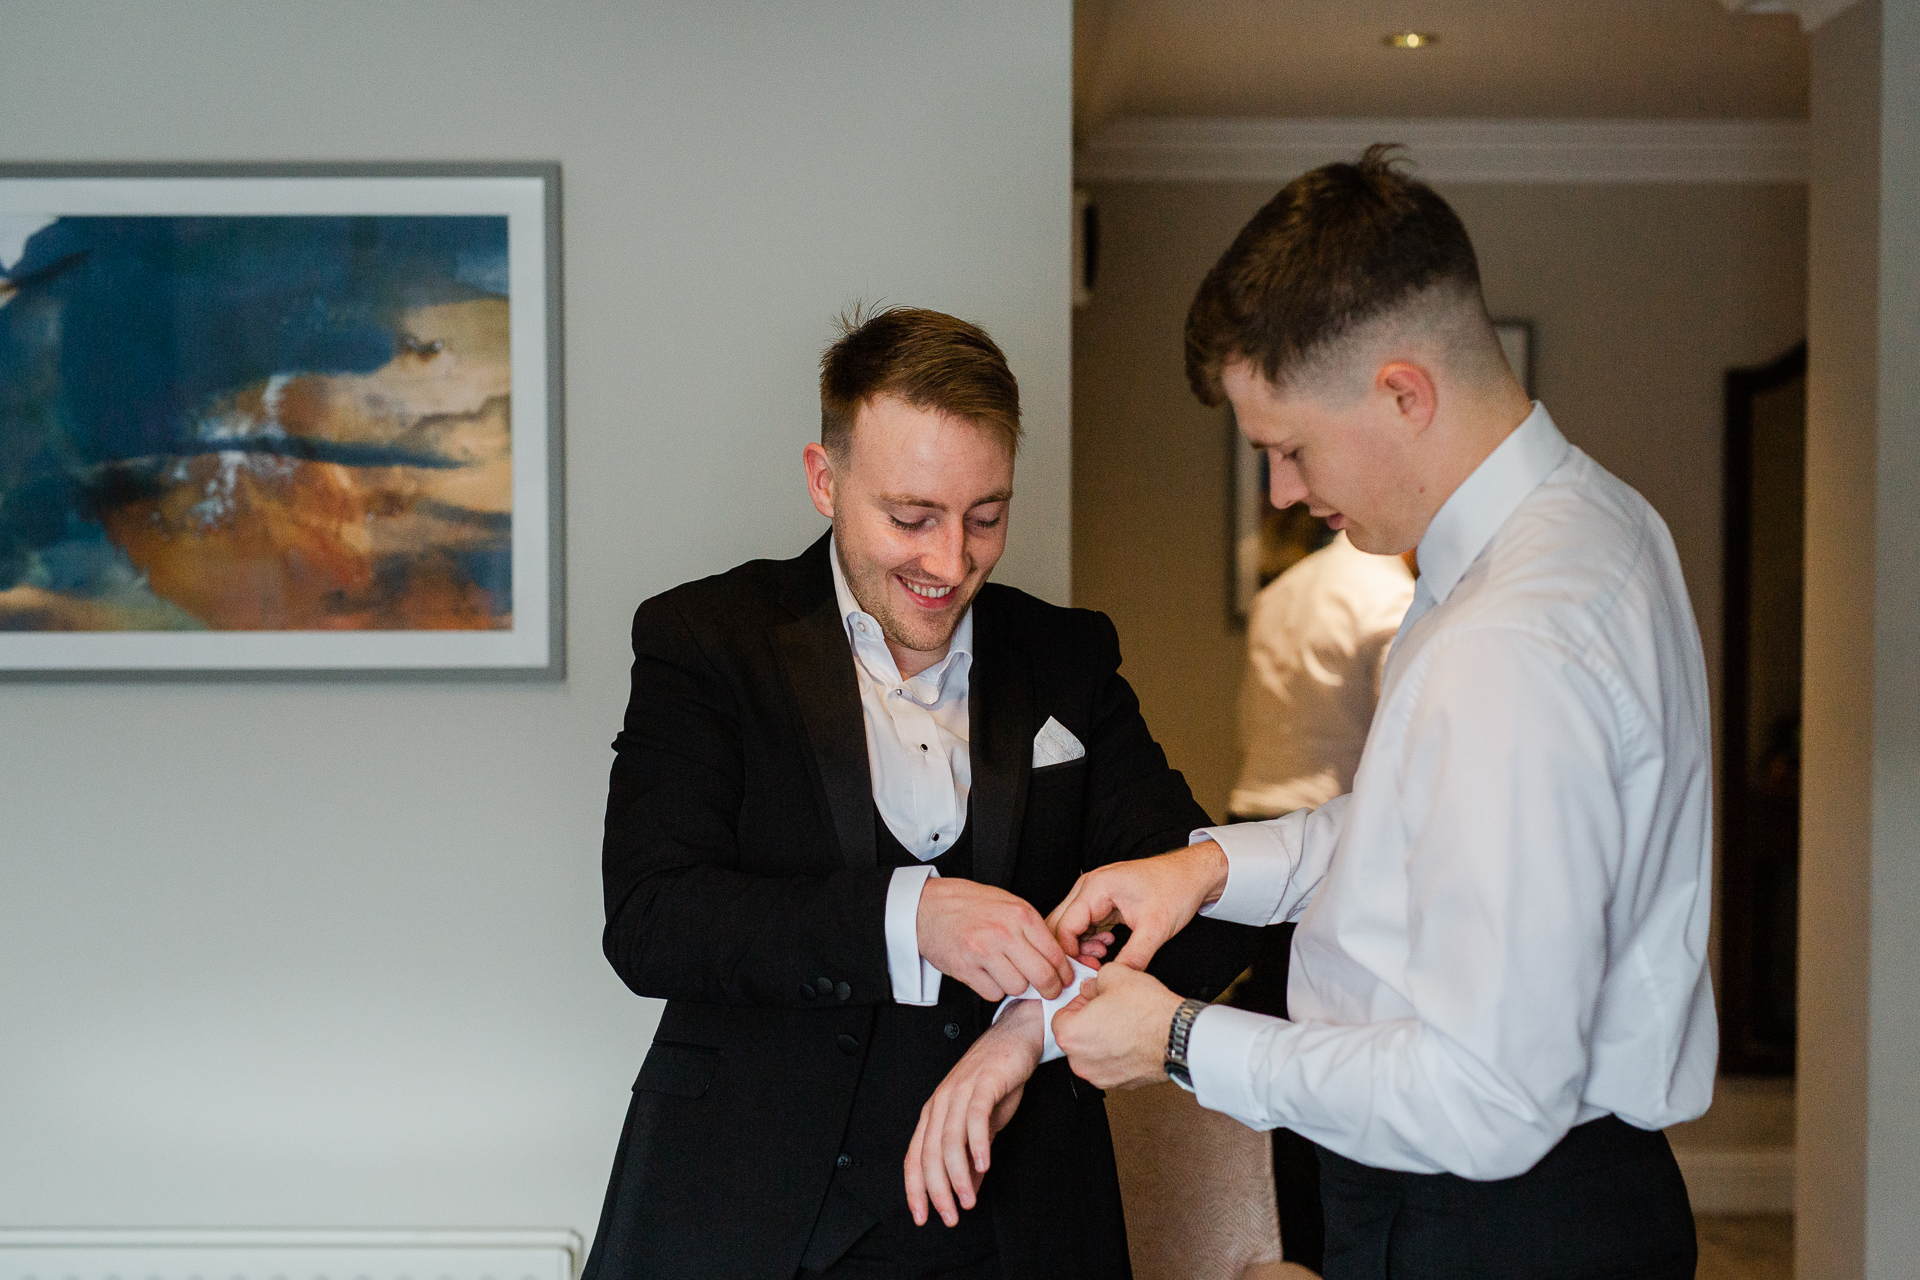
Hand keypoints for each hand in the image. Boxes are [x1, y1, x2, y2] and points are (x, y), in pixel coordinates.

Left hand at [905, 1000, 1042, 1226]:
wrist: (1016, 1038)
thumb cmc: (996, 1080)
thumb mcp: (981, 1124)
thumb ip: (971, 1155)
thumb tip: (966, 1188)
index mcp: (934, 1113)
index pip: (915, 1156)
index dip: (916, 1189)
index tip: (923, 1217)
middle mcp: (941, 1102)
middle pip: (930, 1153)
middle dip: (937, 1190)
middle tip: (951, 1215)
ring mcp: (960, 1091)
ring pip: (949, 1139)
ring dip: (957, 1175)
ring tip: (967, 1199)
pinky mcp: (983, 1083)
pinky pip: (975, 1117)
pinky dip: (978, 1144)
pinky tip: (984, 1164)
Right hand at [919, 877, 1075, 1000]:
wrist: (928, 907)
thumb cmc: (968, 903)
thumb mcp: (1008, 903)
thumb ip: (1032, 928)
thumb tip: (1057, 956)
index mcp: (1020, 914)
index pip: (1055, 953)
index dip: (1065, 972)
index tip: (1066, 979)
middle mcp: (1004, 933)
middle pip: (1042, 976)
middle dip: (1050, 989)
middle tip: (1050, 991)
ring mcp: (984, 952)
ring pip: (1018, 988)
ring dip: (1017, 986)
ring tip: (1010, 974)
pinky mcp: (966, 968)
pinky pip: (993, 993)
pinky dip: (994, 989)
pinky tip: (990, 976)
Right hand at [1047, 840, 1228, 970]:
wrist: (1191, 875)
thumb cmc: (1175, 890)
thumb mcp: (1156, 929)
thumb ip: (1134, 956)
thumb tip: (1115, 979)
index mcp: (1096, 887)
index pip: (1064, 926)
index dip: (1069, 954)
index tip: (1084, 974)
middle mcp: (1088, 886)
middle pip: (1059, 924)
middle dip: (1070, 951)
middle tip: (1090, 970)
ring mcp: (1092, 892)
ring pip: (1069, 925)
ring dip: (1079, 947)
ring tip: (1102, 958)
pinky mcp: (1100, 901)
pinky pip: (1082, 924)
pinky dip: (1089, 940)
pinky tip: (1108, 948)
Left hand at [1052, 963, 1183, 1089]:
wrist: (1179, 1037)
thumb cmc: (1148, 1011)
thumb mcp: (1114, 974)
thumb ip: (1093, 981)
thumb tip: (1091, 987)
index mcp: (1071, 1035)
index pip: (1060, 1015)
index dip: (1078, 1002)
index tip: (1092, 998)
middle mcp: (1080, 1062)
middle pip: (1075, 1036)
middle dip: (1089, 1021)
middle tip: (1110, 1008)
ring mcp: (1100, 1077)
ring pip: (1093, 1052)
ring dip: (1103, 1038)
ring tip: (1125, 1022)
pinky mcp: (1120, 1084)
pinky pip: (1110, 1065)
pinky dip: (1118, 1053)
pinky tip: (1133, 1038)